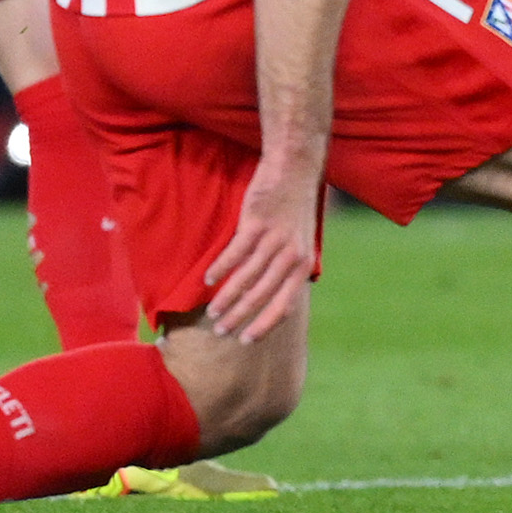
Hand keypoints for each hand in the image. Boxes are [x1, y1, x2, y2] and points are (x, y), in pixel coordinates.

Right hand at [200, 156, 319, 340]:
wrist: (293, 171)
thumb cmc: (291, 212)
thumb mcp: (298, 244)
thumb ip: (286, 271)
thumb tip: (265, 300)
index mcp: (303, 265)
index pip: (284, 305)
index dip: (264, 326)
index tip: (245, 341)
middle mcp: (291, 256)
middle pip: (262, 296)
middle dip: (239, 317)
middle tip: (220, 331)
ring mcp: (275, 240)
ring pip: (246, 278)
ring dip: (227, 298)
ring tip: (212, 311)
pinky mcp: (257, 223)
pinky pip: (235, 253)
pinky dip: (220, 269)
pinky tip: (208, 280)